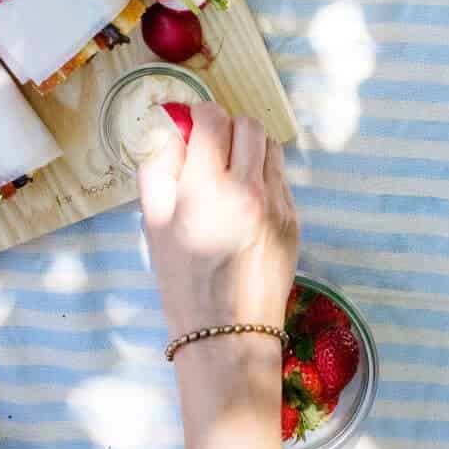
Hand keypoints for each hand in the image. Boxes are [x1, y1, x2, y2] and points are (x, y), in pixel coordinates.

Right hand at [139, 104, 298, 342]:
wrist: (228, 333)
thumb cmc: (183, 281)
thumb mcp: (154, 225)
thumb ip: (158, 168)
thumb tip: (172, 130)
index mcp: (207, 189)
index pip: (212, 120)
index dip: (199, 114)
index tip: (192, 124)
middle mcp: (248, 189)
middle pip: (248, 124)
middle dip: (226, 127)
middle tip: (211, 148)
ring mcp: (278, 204)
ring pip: (270, 146)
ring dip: (249, 147)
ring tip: (231, 173)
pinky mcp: (294, 219)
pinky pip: (281, 177)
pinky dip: (263, 176)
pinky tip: (246, 203)